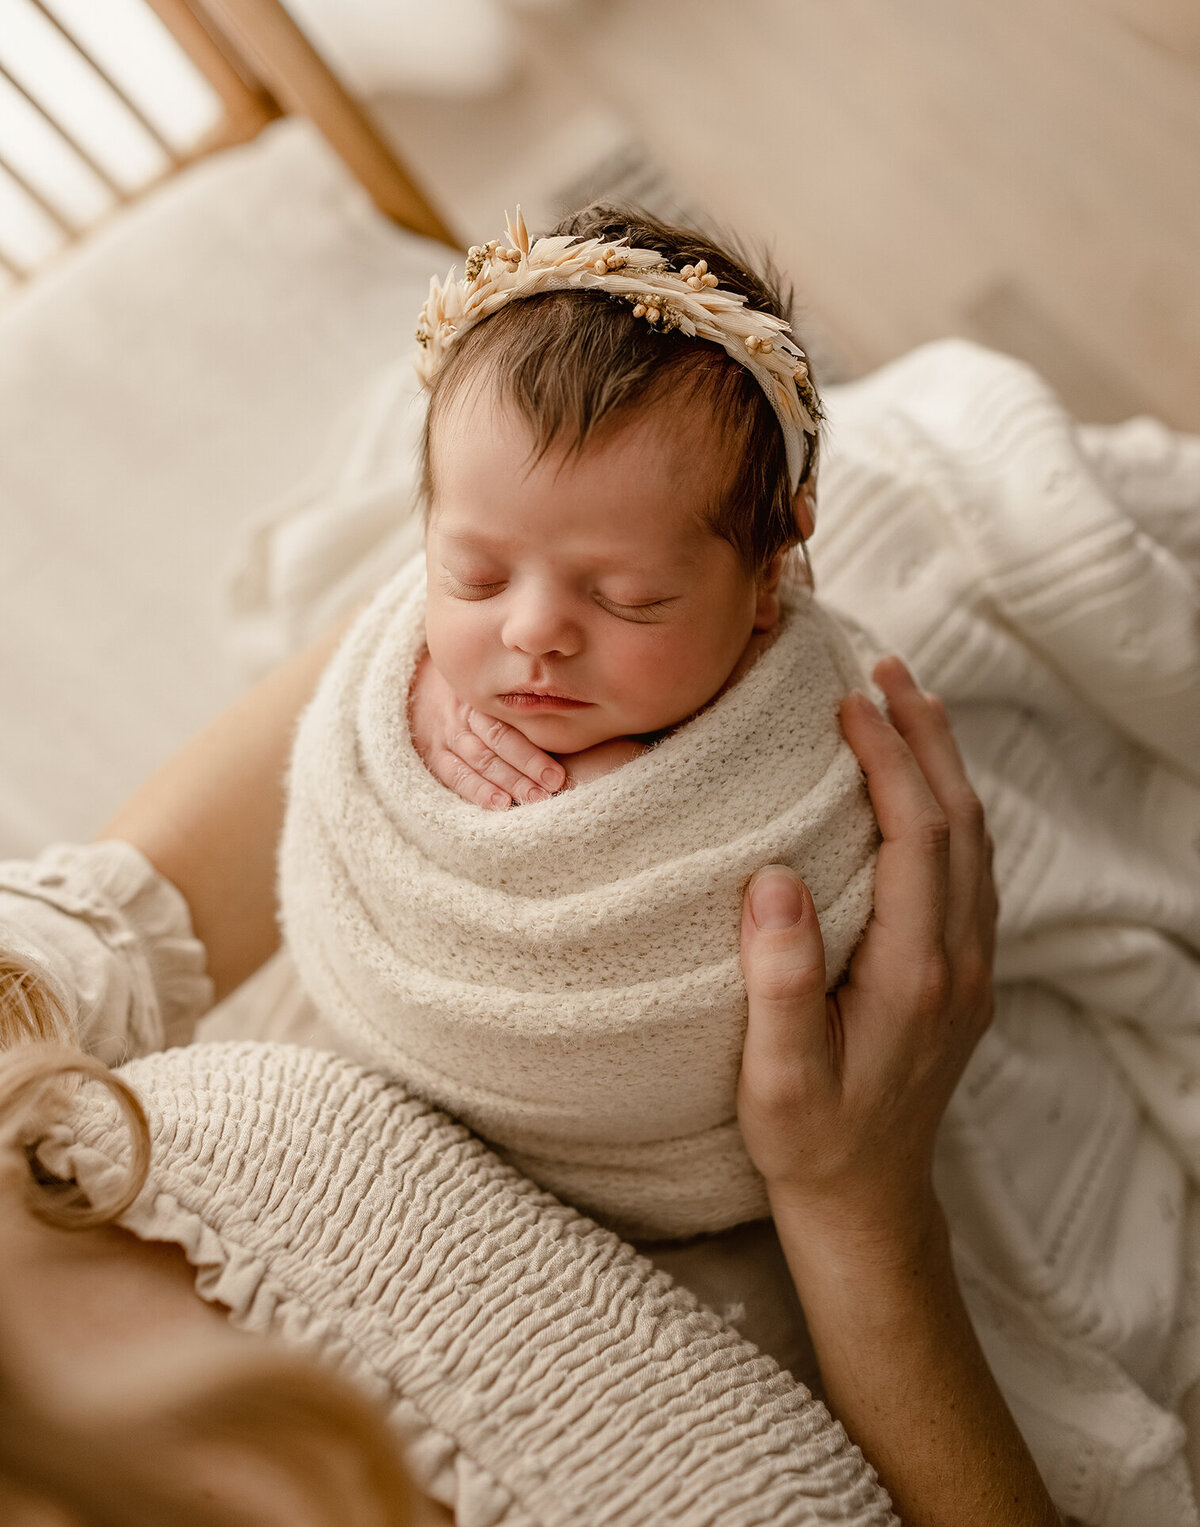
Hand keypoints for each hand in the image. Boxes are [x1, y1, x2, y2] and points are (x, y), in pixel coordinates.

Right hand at [409, 652, 565, 809]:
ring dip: (507, 782)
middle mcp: (463, 714)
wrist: (418, 684)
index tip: (558, 775)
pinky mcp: (433, 753)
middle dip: (526, 769)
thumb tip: (574, 708)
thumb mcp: (492, 681)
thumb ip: (521, 696)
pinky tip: (498, 804)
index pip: (509, 727)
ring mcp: (446, 735)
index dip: (532, 753)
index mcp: (483, 696)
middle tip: (552, 788)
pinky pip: (454, 774)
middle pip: (497, 744)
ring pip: (479, 760)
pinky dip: (476, 790)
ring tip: (532, 799)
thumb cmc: (474, 689)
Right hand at [736, 655, 995, 1242]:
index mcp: (916, 974)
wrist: (868, 1203)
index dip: (889, 760)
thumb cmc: (810, 1140)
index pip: (917, 837)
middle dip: (927, 737)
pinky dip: (948, 807)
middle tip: (886, 669)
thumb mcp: (778, 1076)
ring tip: (906, 704)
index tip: (849, 703)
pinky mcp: (963, 974)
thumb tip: (775, 877)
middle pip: (961, 821)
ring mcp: (970, 967)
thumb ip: (781, 981)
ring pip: (975, 841)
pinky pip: (969, 868)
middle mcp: (958, 961)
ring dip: (944, 765)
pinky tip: (921, 787)